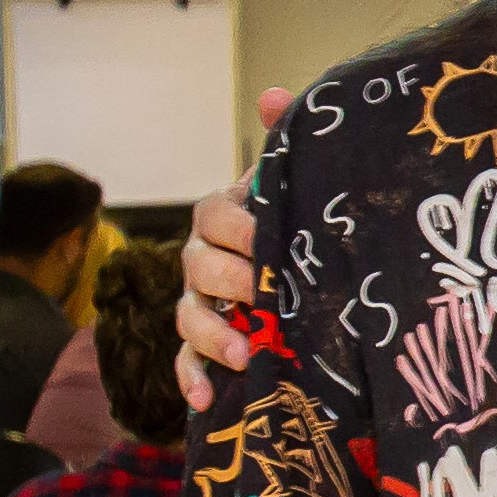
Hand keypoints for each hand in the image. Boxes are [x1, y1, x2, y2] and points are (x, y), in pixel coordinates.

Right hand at [174, 87, 286, 412]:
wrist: (309, 272)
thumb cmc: (302, 224)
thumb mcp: (301, 187)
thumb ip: (289, 143)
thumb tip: (274, 96)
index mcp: (226, 218)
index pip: (216, 215)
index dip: (239, 226)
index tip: (268, 240)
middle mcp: (205, 259)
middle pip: (198, 267)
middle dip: (229, 281)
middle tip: (263, 294)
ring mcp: (202, 303)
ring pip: (189, 317)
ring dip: (213, 336)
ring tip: (245, 352)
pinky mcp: (206, 345)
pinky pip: (187, 364)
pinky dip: (193, 380)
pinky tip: (207, 400)